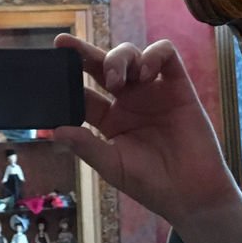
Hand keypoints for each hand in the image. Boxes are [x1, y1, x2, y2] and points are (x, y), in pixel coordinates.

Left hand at [52, 35, 241, 242]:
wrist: (191, 195)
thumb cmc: (151, 183)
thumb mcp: (112, 165)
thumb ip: (86, 146)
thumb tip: (54, 131)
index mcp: (109, 119)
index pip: (83, 91)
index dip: (67, 78)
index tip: (50, 66)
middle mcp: (128, 100)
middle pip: (103, 66)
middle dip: (84, 53)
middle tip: (67, 47)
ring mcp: (153, 91)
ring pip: (132, 55)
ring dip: (119, 58)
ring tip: (116, 79)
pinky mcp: (178, 86)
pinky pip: (166, 55)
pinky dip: (153, 55)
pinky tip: (146, 73)